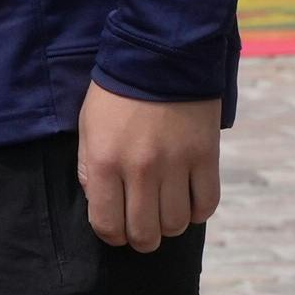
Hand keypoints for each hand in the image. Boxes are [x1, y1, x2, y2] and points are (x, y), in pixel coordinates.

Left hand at [75, 83, 220, 252]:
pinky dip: (197, 210)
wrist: (160, 56)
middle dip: (140, 238)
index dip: (111, 235)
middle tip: (141, 226)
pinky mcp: (206, 157)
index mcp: (105, 162)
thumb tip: (101, 203)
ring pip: (176, 224)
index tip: (115, 229)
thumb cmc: (117, 94)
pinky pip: (206, 205)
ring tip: (164, 208)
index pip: (107, 225)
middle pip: (145, 233)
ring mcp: (176, 165)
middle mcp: (140, 170)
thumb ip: (90, 169)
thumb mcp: (88, 128)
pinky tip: (187, 198)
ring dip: (169, 224)